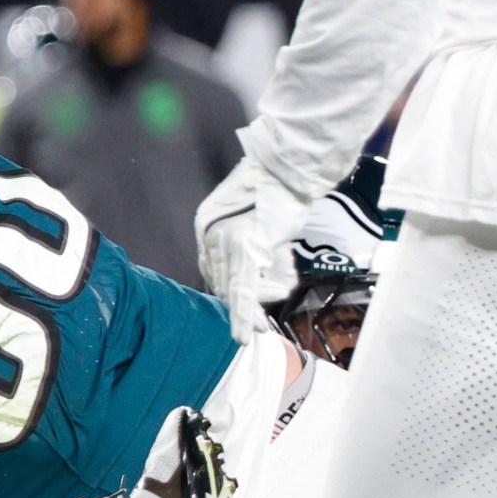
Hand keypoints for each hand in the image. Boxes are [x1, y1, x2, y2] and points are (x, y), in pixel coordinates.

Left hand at [194, 154, 307, 343]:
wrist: (290, 164)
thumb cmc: (278, 187)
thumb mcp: (249, 213)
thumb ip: (243, 239)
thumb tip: (256, 269)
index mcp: (206, 224)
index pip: (213, 269)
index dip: (229, 293)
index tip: (240, 311)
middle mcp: (209, 233)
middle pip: (221, 281)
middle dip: (240, 305)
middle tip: (255, 325)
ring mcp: (226, 240)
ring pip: (234, 287)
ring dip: (255, 302)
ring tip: (266, 303)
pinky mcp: (248, 247)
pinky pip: (242, 288)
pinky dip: (243, 313)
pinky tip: (246, 333)